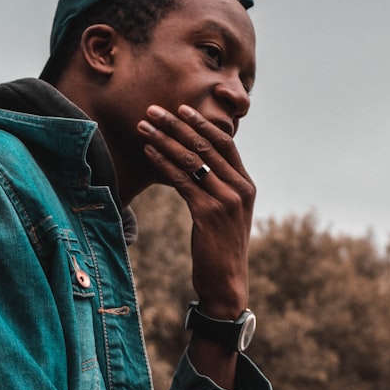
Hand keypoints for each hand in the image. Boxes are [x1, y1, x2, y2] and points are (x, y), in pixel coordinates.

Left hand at [137, 104, 254, 321]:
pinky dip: (163, 162)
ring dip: (164, 139)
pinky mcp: (209, 213)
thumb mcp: (226, 212)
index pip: (225, 143)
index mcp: (247, 185)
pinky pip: (182, 180)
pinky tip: (148, 152)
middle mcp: (240, 188)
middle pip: (206, 146)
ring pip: (192, 160)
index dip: (202, 123)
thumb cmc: (220, 246)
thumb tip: (197, 164)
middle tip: (153, 110)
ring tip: (143, 126)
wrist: (226, 281)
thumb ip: (219, 187)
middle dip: (177, 125)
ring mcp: (227, 200)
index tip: (180, 108)